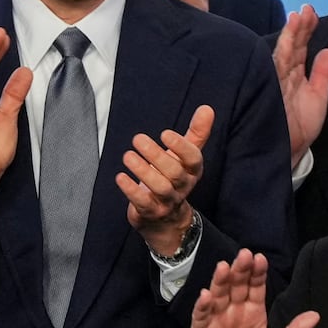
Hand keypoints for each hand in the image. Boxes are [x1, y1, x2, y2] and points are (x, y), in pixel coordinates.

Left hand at [118, 104, 212, 256]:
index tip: (165, 133)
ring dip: (143, 171)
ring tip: (128, 156)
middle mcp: (183, 186)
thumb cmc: (174, 178)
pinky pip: (143, 203)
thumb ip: (196, 133)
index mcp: (193, 171)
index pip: (193, 159)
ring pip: (160, 188)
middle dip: (156, 155)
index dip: (181, 147)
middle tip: (138, 139)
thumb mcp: (185, 156)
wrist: (167, 218)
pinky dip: (131, 190)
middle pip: (174, 172)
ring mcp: (168, 201)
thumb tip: (207, 108)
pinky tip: (120, 177)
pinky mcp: (151, 212)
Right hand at [190, 249, 318, 327]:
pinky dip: (202, 306)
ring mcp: (217, 321)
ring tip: (223, 268)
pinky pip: (201, 317)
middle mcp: (235, 312)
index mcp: (254, 313)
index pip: (256, 288)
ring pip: (218, 296)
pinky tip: (206, 295)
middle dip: (240, 271)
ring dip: (220, 282)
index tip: (260, 259)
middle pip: (236, 286)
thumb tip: (315, 315)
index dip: (257, 274)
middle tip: (244, 255)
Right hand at [273, 4, 327, 168]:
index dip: (306, 30)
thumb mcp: (318, 97)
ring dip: (290, 36)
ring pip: (283, 55)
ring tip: (297, 18)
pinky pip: (276, 72)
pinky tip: (286, 42)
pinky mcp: (272, 93)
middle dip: (298, 27)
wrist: (291, 153)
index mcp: (294, 76)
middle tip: (306, 8)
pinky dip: (281, 57)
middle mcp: (284, 76)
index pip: (300, 48)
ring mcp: (276, 83)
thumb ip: (322, 75)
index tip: (312, 12)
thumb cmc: (300, 128)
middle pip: (290, 46)